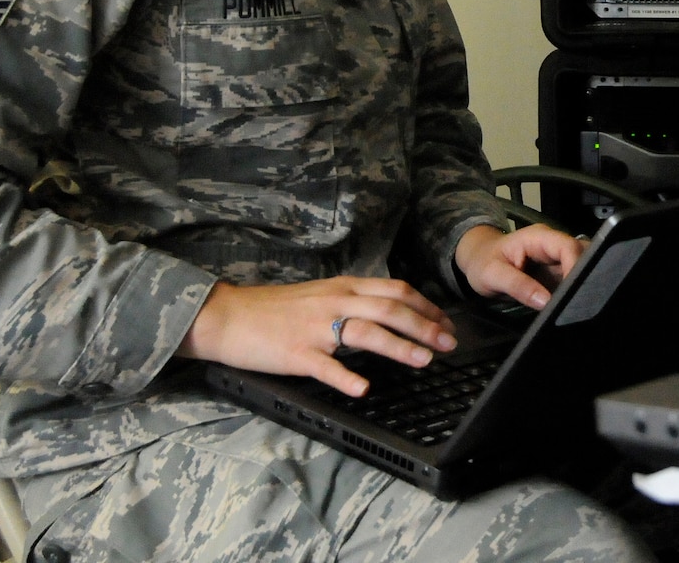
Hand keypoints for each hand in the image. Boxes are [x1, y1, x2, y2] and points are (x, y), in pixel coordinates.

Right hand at [176, 276, 455, 398]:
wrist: (229, 316)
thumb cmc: (275, 309)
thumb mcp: (320, 294)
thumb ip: (353, 300)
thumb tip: (389, 311)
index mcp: (343, 288)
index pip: (396, 290)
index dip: (426, 306)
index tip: (447, 323)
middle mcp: (335, 303)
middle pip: (390, 308)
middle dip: (425, 325)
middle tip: (449, 343)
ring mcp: (316, 328)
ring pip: (366, 332)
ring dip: (399, 346)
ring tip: (424, 360)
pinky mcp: (296, 354)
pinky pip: (325, 366)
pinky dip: (346, 377)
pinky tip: (363, 389)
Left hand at [454, 224, 584, 309]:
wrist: (478, 259)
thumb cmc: (483, 262)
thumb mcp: (492, 275)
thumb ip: (518, 286)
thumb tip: (546, 302)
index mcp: (539, 238)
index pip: (568, 247)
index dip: (576, 267)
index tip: (574, 293)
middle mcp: (553, 245)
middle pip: (582, 255)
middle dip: (586, 277)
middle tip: (582, 303)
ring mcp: (557, 259)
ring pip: (583, 266)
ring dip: (583, 285)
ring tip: (579, 306)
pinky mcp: (559, 273)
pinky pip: (575, 279)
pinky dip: (577, 291)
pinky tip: (575, 306)